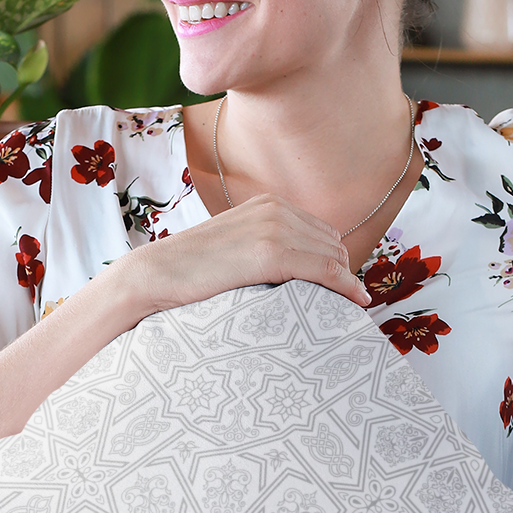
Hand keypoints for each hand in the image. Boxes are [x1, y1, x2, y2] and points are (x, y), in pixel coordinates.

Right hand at [116, 194, 372, 317]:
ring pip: (333, 257)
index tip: (342, 288)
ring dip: (343, 283)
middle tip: (344, 303)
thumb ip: (264, 247)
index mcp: (268, 204)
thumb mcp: (235, 247)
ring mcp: (274, 228)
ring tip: (346, 308)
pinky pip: (325, 270)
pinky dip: (345, 286)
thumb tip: (294, 271)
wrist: (156, 274)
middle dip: (341, 273)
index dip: (334, 262)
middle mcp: (276, 209)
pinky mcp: (271, 253)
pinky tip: (356, 302)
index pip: (321, 232)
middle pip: (333, 244)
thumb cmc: (191, 271)